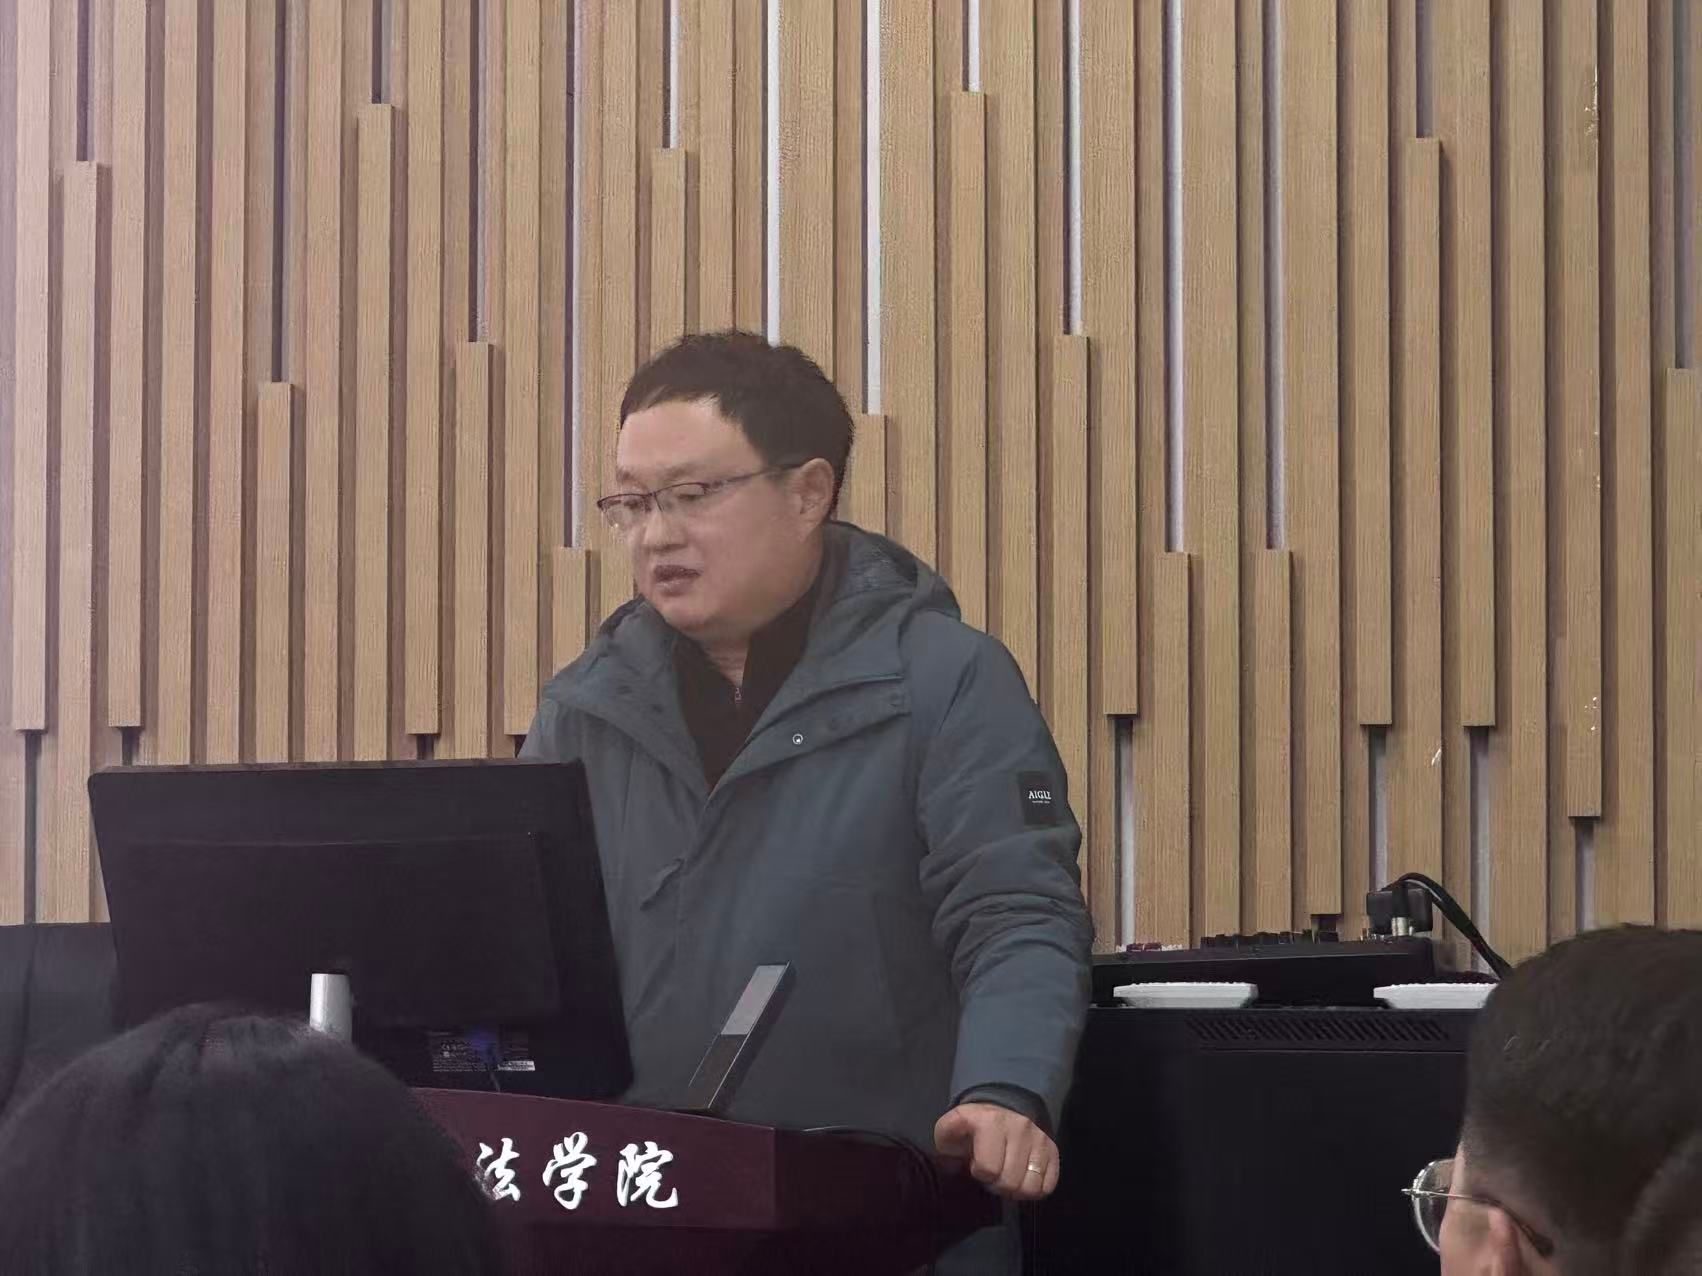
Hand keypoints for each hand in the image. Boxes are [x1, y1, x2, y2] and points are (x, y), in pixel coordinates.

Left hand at [933, 1102, 1059, 1200]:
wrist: (1000, 1108)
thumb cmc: (972, 1126)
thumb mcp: (950, 1129)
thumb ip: (946, 1140)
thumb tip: (956, 1160)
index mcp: (990, 1121)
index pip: (988, 1169)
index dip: (979, 1173)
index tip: (976, 1165)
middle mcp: (1019, 1127)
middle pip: (1011, 1182)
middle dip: (997, 1185)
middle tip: (992, 1175)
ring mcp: (1039, 1138)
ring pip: (1031, 1187)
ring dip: (1016, 1190)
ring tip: (1007, 1176)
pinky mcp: (1053, 1149)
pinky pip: (1048, 1185)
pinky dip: (1034, 1189)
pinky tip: (1022, 1178)